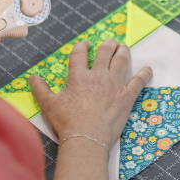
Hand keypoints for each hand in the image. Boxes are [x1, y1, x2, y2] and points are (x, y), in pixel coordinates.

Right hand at [29, 39, 151, 152]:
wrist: (86, 138)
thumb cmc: (67, 122)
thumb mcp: (48, 105)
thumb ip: (40, 89)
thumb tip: (31, 78)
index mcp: (78, 77)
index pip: (79, 55)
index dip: (82, 47)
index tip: (85, 44)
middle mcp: (98, 76)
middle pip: (104, 53)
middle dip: (107, 45)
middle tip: (110, 42)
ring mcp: (114, 85)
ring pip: (121, 62)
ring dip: (123, 52)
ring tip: (124, 48)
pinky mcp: (126, 97)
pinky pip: (138, 82)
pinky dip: (144, 74)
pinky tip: (148, 69)